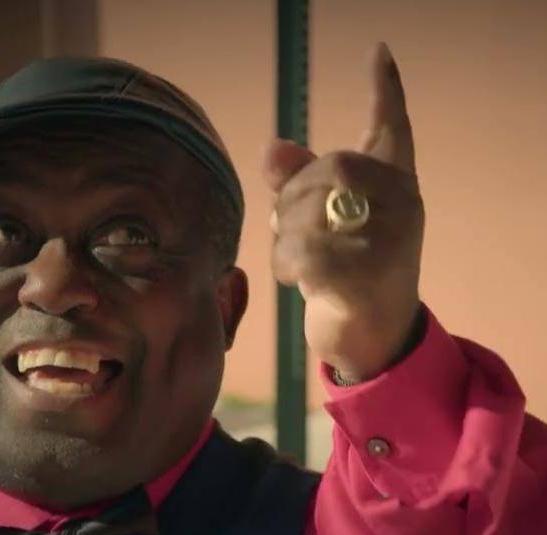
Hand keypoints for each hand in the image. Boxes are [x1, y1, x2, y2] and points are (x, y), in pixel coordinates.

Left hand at [263, 42, 424, 382]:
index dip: (385, 92)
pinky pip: (297, 253)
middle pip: (327, 169)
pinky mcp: (362, 275)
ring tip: (302, 265)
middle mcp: (402, 206)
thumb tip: (272, 147)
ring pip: (305, 214)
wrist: (373, 340)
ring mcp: (387, 239)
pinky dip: (285, 268)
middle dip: (293, 199)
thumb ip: (303, 184)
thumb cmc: (347, 276)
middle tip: (291, 231)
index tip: (378, 52)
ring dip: (284, 241)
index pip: (392, 130)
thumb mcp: (326, 225)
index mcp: (397, 188)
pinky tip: (301, 283)